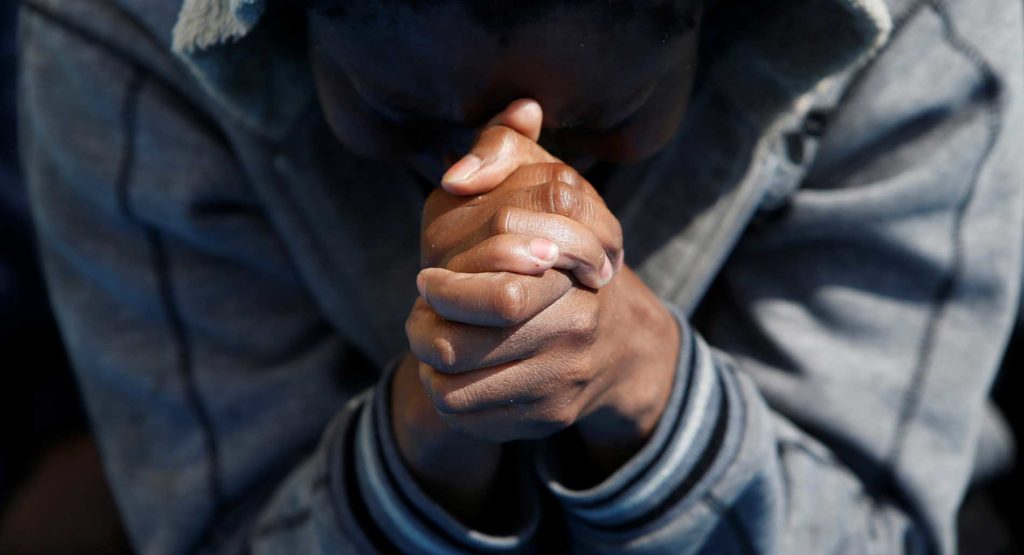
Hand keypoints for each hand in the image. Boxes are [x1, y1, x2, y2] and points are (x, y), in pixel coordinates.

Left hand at [407, 100, 680, 471]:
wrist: (618, 345)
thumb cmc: (563, 255)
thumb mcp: (545, 182)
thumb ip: (502, 149)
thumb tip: (456, 174)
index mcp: (578, 259)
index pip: (497, 282)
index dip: (446, 285)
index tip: (425, 278)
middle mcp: (580, 321)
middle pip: (466, 340)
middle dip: (426, 326)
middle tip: (420, 312)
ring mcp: (568, 372)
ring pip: (458, 380)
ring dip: (428, 360)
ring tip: (428, 338)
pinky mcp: (553, 413)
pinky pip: (470, 411)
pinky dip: (445, 392)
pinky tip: (451, 372)